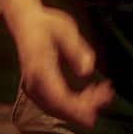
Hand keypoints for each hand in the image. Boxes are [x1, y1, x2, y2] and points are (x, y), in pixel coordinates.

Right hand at [14, 6, 112, 128]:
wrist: (25, 23)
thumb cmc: (47, 24)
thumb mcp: (65, 29)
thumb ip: (76, 49)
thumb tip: (87, 71)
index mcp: (39, 67)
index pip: (58, 97)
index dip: (77, 108)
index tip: (96, 109)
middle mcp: (32, 83)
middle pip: (58, 107)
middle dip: (84, 108)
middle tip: (107, 95)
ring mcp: (32, 88)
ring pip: (57, 110)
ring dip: (80, 108)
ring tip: (103, 94)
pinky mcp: (35, 90)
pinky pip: (54, 106)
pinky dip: (72, 106)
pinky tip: (89, 96)